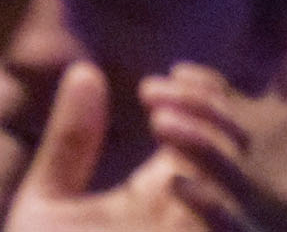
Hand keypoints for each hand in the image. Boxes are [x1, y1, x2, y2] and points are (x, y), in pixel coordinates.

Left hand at [6, 63, 259, 231]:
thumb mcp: (48, 208)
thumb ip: (70, 142)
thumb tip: (82, 70)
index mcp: (165, 193)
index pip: (208, 129)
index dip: (200, 96)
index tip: (163, 80)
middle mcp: (191, 218)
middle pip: (234, 150)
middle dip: (209, 114)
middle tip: (162, 95)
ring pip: (237, 190)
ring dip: (210, 148)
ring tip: (162, 123)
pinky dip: (213, 207)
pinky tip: (175, 183)